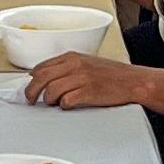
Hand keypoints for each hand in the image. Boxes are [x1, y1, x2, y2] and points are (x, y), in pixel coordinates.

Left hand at [25, 52, 159, 112]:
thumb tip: (44, 77)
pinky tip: (68, 105)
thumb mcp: (86, 63)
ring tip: (53, 104)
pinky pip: (66, 101)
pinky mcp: (88, 92)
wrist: (133, 81)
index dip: (32, 80)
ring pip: (51, 90)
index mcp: (72, 57)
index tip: (30, 88)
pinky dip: (63, 105)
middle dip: (31, 92)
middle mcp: (74, 65)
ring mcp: (81, 78)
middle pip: (41, 78)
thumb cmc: (112, 75)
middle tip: (31, 101)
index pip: (41, 67)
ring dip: (48, 100)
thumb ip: (66, 68)